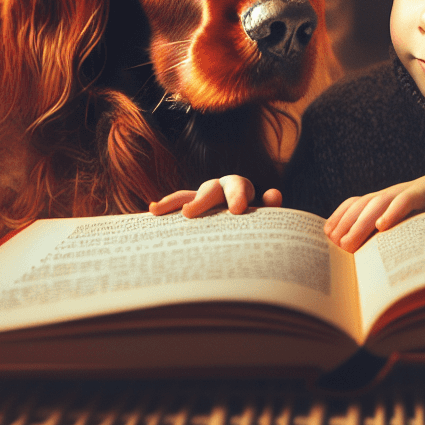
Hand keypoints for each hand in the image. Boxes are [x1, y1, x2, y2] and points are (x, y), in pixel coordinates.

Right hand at [149, 175, 281, 216]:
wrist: (244, 238)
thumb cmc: (255, 227)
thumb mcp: (264, 221)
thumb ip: (269, 210)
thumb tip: (274, 194)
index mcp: (239, 189)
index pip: (238, 186)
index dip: (237, 196)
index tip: (238, 210)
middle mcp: (217, 189)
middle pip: (209, 189)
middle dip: (200, 200)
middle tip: (189, 213)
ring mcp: (199, 200)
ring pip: (185, 196)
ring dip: (172, 202)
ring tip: (156, 210)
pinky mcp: (186, 213)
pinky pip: (173, 210)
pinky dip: (164, 210)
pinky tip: (151, 214)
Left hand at [324, 170, 424, 251]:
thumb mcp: (403, 220)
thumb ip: (386, 232)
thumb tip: (364, 257)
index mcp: (382, 200)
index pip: (354, 203)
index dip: (339, 217)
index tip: (327, 235)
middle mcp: (390, 194)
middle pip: (362, 206)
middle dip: (346, 225)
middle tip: (337, 246)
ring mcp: (406, 192)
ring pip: (379, 204)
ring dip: (362, 223)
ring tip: (350, 243)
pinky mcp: (424, 193)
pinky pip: (406, 200)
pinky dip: (393, 211)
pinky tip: (383, 225)